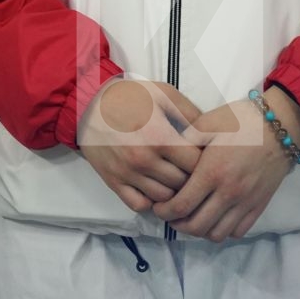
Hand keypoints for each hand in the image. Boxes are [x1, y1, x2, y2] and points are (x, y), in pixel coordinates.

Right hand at [78, 79, 202, 213]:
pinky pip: (140, 205)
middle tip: (189, 167)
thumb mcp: (163, 93)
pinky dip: (150, 201)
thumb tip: (209, 133)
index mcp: (160, 137)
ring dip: (172, 190)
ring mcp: (128, 174)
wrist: (90, 104)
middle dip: (190, 177)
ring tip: (173, 177)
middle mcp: (145, 160)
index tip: (201, 156)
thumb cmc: (129, 96)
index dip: (202, 161)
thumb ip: (189, 112)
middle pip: (182, 184)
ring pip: (163, 198)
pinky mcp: (114, 183)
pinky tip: (153, 186)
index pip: (195, 165)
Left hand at [152, 90, 299, 242]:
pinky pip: (237, 232)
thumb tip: (166, 151)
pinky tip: (215, 216)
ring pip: (217, 234)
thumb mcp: (208, 122)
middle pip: (196, 227)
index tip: (158, 206)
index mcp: (212, 172)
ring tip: (192, 216)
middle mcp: (228, 193)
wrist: (279, 126)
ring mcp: (245, 203)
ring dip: (200, 231)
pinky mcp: (259, 206)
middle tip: (171, 214)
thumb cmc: (241, 120)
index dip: (164, 211)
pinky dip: (223, 230)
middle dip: (177, 224)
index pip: (181, 206)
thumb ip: (185, 139)